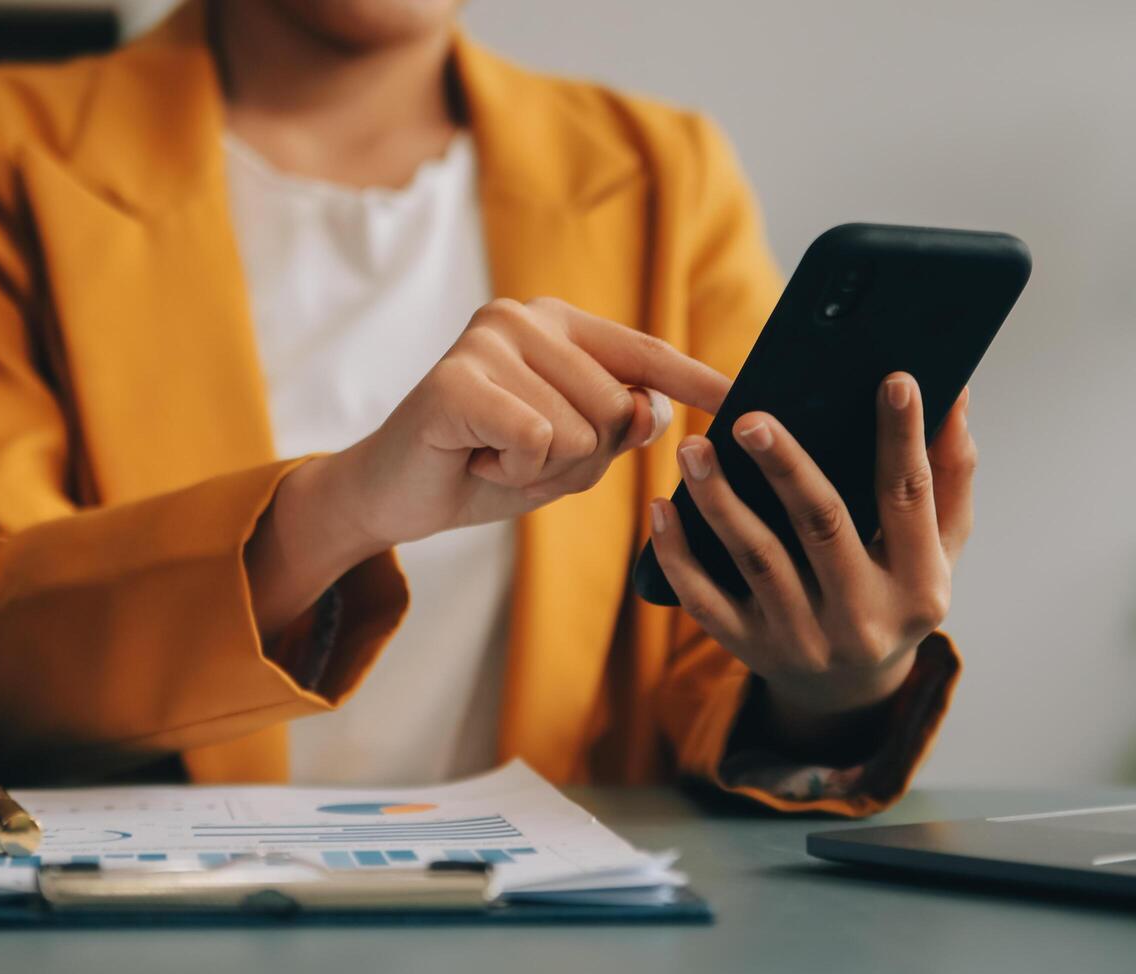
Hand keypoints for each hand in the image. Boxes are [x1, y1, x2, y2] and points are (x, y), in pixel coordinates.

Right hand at [330, 297, 730, 545]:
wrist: (394, 493)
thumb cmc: (481, 466)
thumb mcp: (566, 453)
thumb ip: (616, 428)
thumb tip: (658, 408)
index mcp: (556, 326)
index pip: (642, 352)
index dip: (693, 379)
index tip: (741, 397)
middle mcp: (523, 317)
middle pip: (617, 408)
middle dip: (579, 457)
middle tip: (517, 456)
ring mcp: (487, 342)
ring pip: (579, 432)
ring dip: (539, 469)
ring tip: (492, 456)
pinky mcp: (455, 380)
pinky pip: (536, 441)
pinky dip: (512, 471)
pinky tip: (475, 460)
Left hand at [648, 374, 976, 747]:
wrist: (848, 689)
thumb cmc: (895, 592)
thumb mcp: (940, 547)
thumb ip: (949, 474)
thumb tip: (954, 396)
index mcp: (920, 585)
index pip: (909, 498)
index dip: (903, 438)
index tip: (894, 378)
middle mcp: (864, 618)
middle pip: (822, 525)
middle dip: (786, 466)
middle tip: (751, 417)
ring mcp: (804, 638)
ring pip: (757, 558)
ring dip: (721, 500)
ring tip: (694, 448)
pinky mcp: (751, 649)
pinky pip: (705, 599)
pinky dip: (679, 553)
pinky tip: (662, 508)